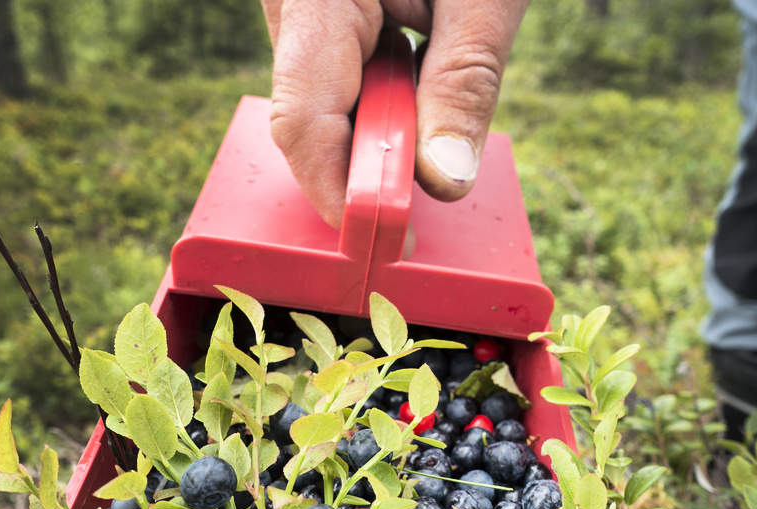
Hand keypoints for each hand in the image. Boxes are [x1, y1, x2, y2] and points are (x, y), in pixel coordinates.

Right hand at [261, 0, 529, 227]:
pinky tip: (412, 93)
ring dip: (379, 134)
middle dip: (366, 164)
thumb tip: (443, 182)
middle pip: (308, 124)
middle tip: (429, 170)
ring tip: (428, 100)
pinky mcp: (318, 22)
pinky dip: (378, 109)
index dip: (339, 191)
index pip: (305, 121)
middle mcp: (292, 9)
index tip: (383, 237)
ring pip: (321, 110)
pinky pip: (334, 86)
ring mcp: (298, 16)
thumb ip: (464, 83)